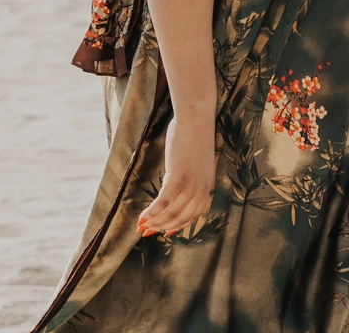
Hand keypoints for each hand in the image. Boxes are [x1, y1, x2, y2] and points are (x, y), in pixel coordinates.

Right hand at [138, 110, 215, 238]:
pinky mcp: (178, 177)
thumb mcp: (197, 160)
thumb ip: (191, 175)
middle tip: (147, 231)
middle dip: (162, 228)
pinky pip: (162, 203)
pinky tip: (141, 216)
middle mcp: (201, 189)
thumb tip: (175, 181)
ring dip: (154, 222)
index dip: (177, 226)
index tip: (165, 232)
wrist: (196, 117)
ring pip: (170, 214)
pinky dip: (151, 213)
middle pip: (181, 219)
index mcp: (207, 185)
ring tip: (141, 225)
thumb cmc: (194, 133)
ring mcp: (190, 184)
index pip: (193, 216)